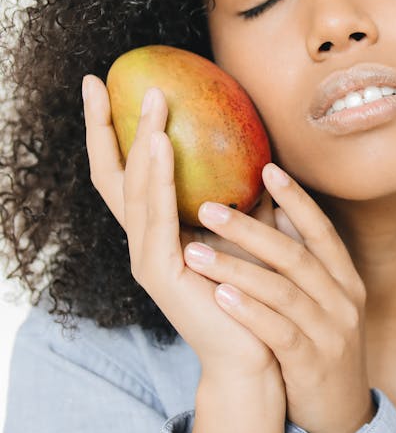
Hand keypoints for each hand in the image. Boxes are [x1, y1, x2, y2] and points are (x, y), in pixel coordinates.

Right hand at [82, 75, 285, 391]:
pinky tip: (163, 144)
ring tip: (149, 99)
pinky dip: (158, 176)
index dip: (110, 129)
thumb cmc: (254, 293)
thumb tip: (259, 142)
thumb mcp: (246, 230)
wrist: (255, 352)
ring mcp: (147, 257)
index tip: (102, 84)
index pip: (124, 170)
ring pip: (133, 188)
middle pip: (111, 173)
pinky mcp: (160, 273)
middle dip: (104, 125)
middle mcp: (143, 240)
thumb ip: (241, 193)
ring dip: (140, 139)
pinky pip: (156, 215)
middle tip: (100, 80)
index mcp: (157, 230)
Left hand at [184, 167, 375, 432]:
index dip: (296, 199)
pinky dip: (250, 312)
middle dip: (250, 228)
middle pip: (296, 255)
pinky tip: (220, 297)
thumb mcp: (320, 301)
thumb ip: (300, 261)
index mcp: (345, 279)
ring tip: (194, 249)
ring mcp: (331, 334)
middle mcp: (344, 301)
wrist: (340, 418)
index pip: (321, 230)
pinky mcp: (312, 365)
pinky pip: (279, 332)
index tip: (266, 167)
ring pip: (284, 292)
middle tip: (207, 204)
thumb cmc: (319, 347)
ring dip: (238, 268)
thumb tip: (272, 209)